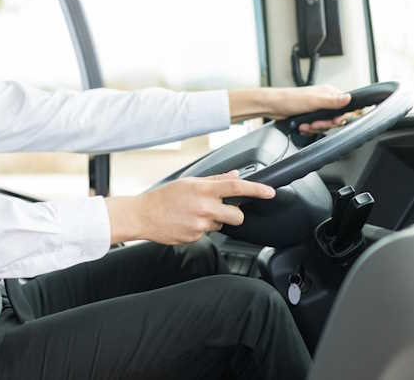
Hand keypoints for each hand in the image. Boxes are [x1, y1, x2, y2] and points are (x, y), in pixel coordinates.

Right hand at [105, 171, 275, 244]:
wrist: (143, 215)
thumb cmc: (164, 197)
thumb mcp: (189, 182)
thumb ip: (214, 180)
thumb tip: (234, 175)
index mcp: (203, 189)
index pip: (237, 188)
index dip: (257, 190)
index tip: (270, 192)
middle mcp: (204, 207)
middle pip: (237, 215)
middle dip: (233, 213)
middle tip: (220, 208)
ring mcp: (200, 225)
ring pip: (221, 224)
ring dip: (214, 220)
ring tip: (194, 214)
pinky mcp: (195, 237)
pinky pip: (208, 233)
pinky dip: (201, 228)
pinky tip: (187, 222)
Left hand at [228, 85, 353, 133]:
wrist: (272, 106)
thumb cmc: (289, 100)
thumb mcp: (314, 101)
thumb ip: (332, 101)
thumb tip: (349, 98)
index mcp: (328, 93)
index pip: (344, 106)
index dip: (340, 117)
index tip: (333, 121)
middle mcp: (324, 100)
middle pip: (334, 119)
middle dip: (323, 124)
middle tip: (314, 123)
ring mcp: (316, 109)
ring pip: (324, 125)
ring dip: (314, 127)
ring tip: (305, 125)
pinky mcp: (309, 116)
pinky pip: (315, 128)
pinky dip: (308, 129)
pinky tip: (302, 126)